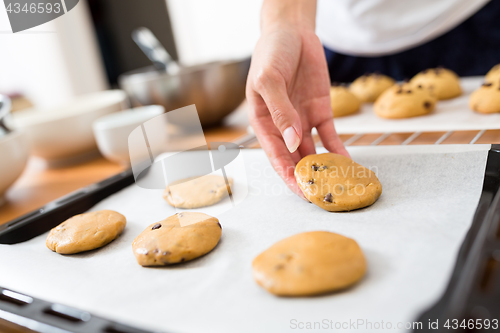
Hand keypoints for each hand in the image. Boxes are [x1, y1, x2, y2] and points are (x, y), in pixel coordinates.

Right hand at [246, 23, 348, 197]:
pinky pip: (330, 136)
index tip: (302, 192)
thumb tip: (292, 141)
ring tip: (338, 185)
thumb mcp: (268, 80)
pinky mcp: (320, 112)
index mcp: (263, 123)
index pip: (276, 156)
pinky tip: (348, 163)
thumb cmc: (271, 53)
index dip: (288, 176)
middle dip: (308, 178)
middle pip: (295, 159)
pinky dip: (338, 150)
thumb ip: (280, 111)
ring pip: (313, 152)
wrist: (292, 31)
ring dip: (323, 168)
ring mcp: (302, 121)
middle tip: (323, 196)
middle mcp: (282, 127)